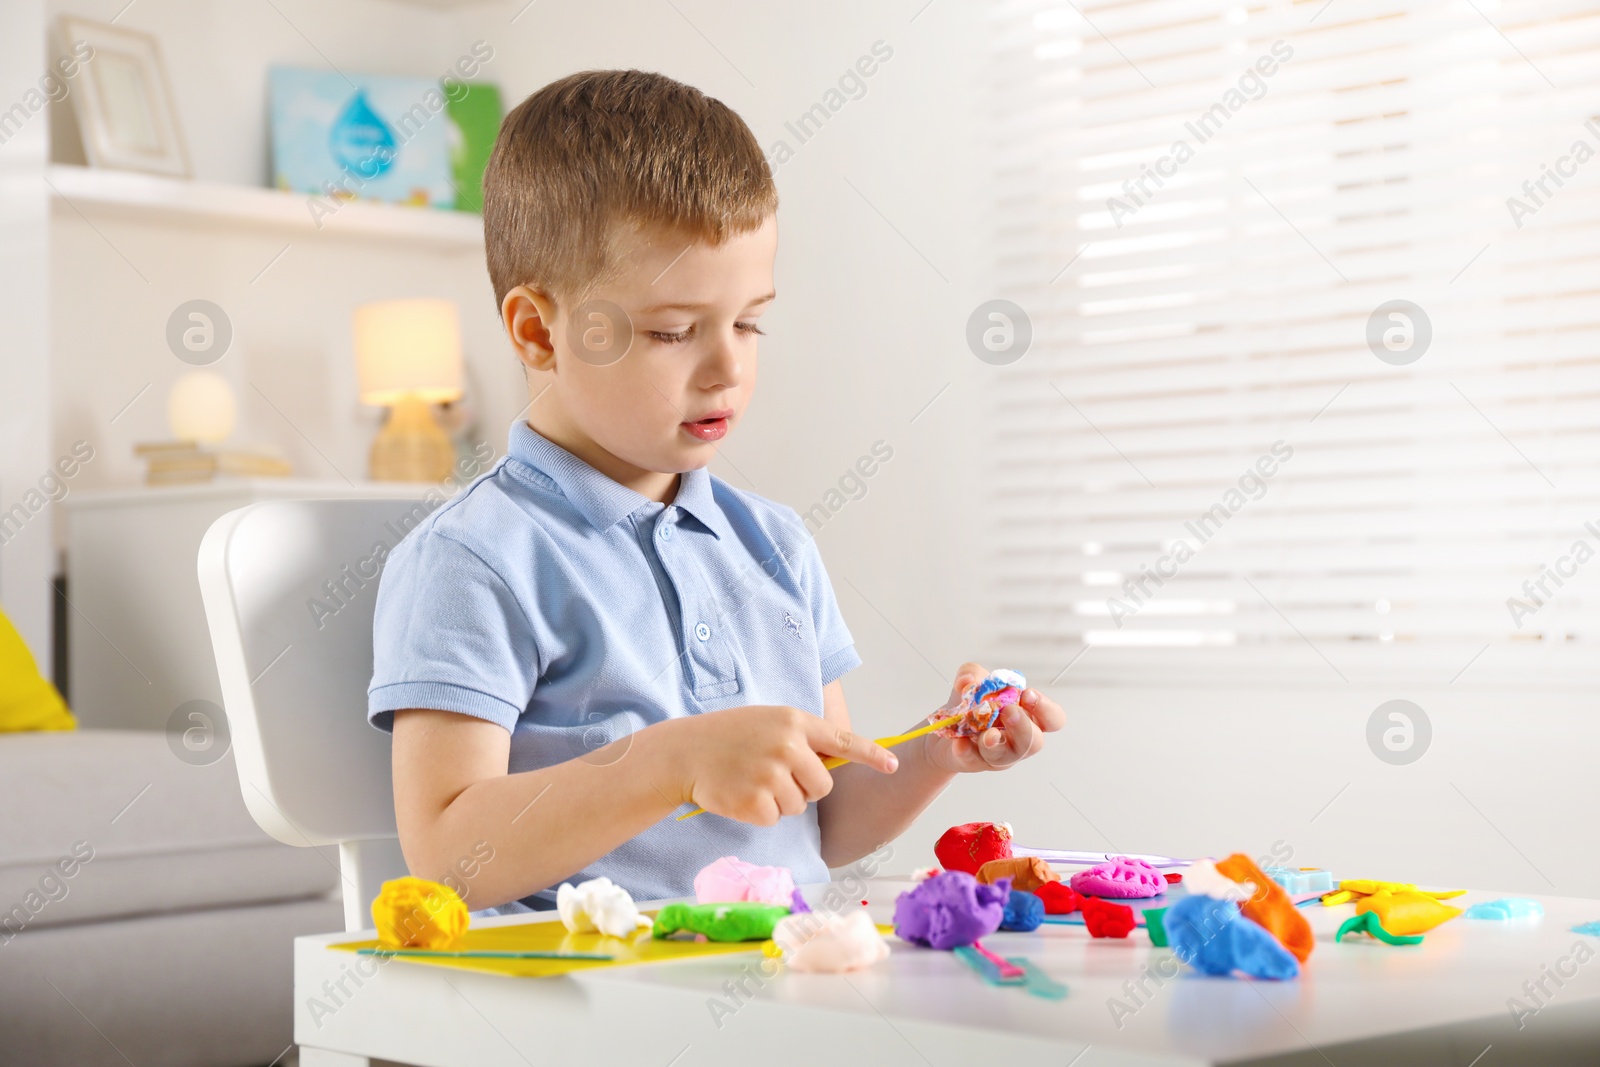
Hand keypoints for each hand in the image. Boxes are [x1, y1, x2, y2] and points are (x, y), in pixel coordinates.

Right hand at [670, 705, 898, 825]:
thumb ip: (802, 738)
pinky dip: (760, 813)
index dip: (871, 754)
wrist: (685, 752)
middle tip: (775, 775)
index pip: (842, 741)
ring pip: (799, 805)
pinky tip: (742, 795)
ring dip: (780, 800)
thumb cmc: (729, 736)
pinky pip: (775, 818)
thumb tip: (834, 762)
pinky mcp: (754, 802)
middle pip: (823, 785)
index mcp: (794, 722)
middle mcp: (786, 746)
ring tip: (752, 780)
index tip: (893, 765)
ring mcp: (770, 774)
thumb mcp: (769, 722)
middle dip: (805, 787)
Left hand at [923, 661, 1064, 774]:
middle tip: (1009, 711)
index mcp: (1027, 716)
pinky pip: (974, 761)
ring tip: (987, 734)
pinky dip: (967, 751)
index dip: (1046, 709)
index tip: (1027, 695)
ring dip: (998, 744)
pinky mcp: (975, 762)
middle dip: (1023, 727)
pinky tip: (960, 743)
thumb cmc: (973, 703)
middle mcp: (1018, 739)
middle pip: (1035, 743)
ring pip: (1007, 757)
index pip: (1053, 719)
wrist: (945, 725)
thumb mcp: (973, 680)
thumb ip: (973, 675)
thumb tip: (968, 682)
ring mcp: (999, 754)